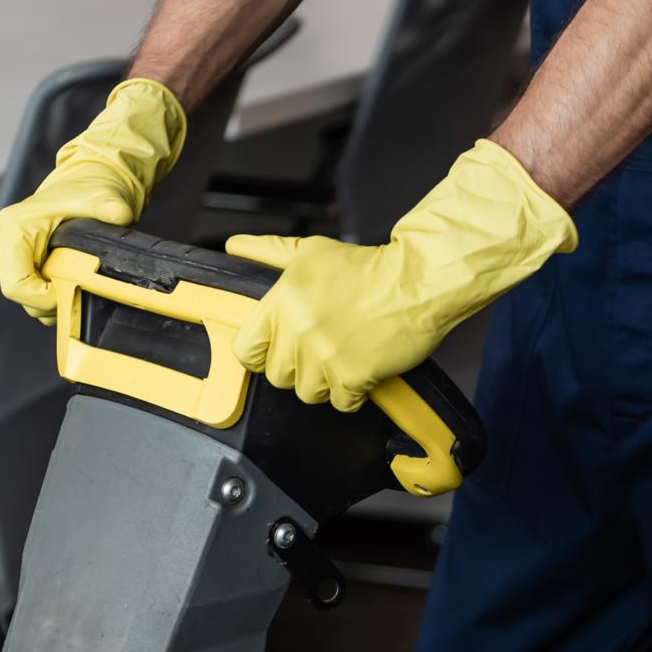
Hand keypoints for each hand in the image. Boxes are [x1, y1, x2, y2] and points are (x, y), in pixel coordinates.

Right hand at [0, 79, 185, 322]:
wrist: (88, 181)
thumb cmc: (92, 188)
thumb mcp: (105, 198)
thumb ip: (111, 207)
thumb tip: (120, 214)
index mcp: (15, 227)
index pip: (15, 285)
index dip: (44, 300)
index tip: (73, 295)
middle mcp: (3, 240)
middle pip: (19, 294)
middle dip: (50, 302)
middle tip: (82, 292)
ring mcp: (7, 251)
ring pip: (25, 296)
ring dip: (53, 299)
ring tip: (80, 282)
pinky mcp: (17, 259)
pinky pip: (32, 290)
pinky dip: (52, 294)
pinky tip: (73, 281)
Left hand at [228, 139, 576, 410]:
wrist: (417, 282)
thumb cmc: (367, 267)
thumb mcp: (311, 251)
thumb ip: (268, 252)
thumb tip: (234, 247)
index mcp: (281, 301)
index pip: (245, 350)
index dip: (261, 355)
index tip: (277, 351)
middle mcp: (298, 329)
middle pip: (278, 376)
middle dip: (298, 367)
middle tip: (321, 350)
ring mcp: (325, 355)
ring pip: (308, 393)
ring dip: (326, 382)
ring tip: (344, 359)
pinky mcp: (353, 376)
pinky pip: (341, 404)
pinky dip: (353, 393)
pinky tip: (363, 371)